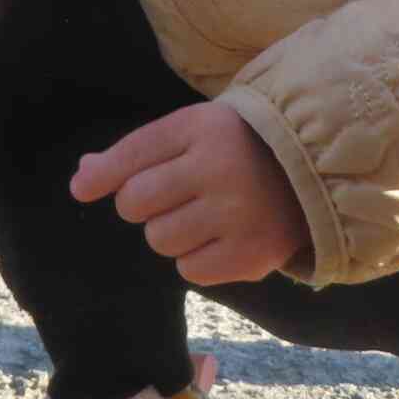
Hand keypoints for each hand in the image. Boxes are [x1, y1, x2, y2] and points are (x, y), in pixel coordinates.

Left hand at [71, 101, 304, 284]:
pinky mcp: (252, 253)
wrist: (315, 172)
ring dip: (172, 234)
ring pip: (159, 240)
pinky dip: (197, 259)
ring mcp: (238, 213)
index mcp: (203, 128)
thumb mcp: (193, 132)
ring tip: (204, 216)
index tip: (83, 189)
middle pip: (135, 203)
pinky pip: (190, 270)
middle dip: (145, 205)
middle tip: (176, 196)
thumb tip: (83, 179)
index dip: (102, 176)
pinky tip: (221, 238)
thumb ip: (138, 153)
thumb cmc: (238, 150)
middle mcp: (219, 168)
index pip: (133, 154)